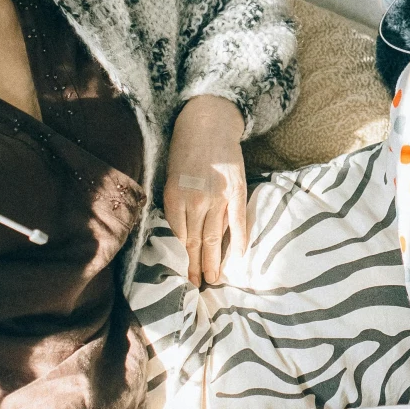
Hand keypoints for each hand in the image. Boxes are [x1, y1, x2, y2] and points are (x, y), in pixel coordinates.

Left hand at [164, 96, 247, 287]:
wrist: (207, 123)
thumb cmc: (183, 150)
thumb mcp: (169, 178)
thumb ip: (175, 205)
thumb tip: (179, 235)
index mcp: (173, 198)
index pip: (178, 238)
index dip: (182, 260)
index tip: (184, 276)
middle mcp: (195, 200)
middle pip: (196, 243)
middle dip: (197, 267)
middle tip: (198, 286)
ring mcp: (218, 197)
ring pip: (215, 237)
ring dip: (215, 261)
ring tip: (214, 279)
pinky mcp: (237, 191)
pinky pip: (238, 222)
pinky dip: (239, 241)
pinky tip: (239, 257)